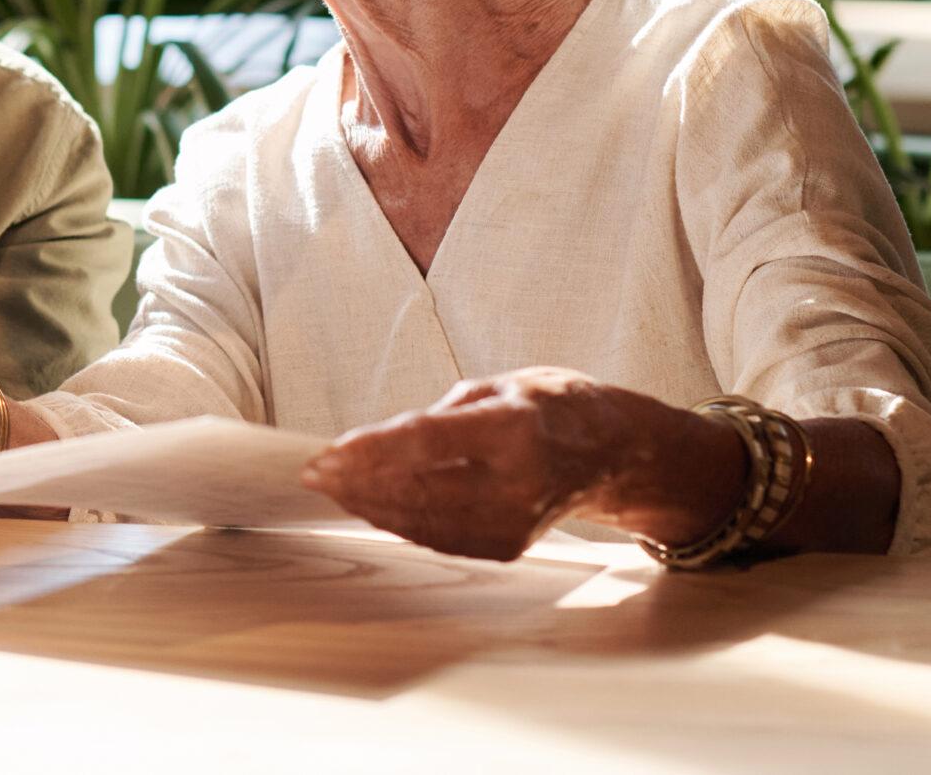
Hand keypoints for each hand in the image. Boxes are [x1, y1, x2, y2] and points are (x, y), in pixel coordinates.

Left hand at [301, 368, 744, 560]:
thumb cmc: (553, 405)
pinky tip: (371, 507)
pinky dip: (400, 523)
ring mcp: (514, 523)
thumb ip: (441, 414)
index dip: (369, 452)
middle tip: (314, 473)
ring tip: (333, 489)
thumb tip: (382, 445)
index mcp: (515, 429)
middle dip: (357, 483)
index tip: (326, 454)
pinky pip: (440, 537)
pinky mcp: (508, 547)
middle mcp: (516, 483)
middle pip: (416, 489)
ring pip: (422, 521)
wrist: (616, 454)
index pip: (425, 443)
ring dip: (370, 506)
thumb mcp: (500, 384)